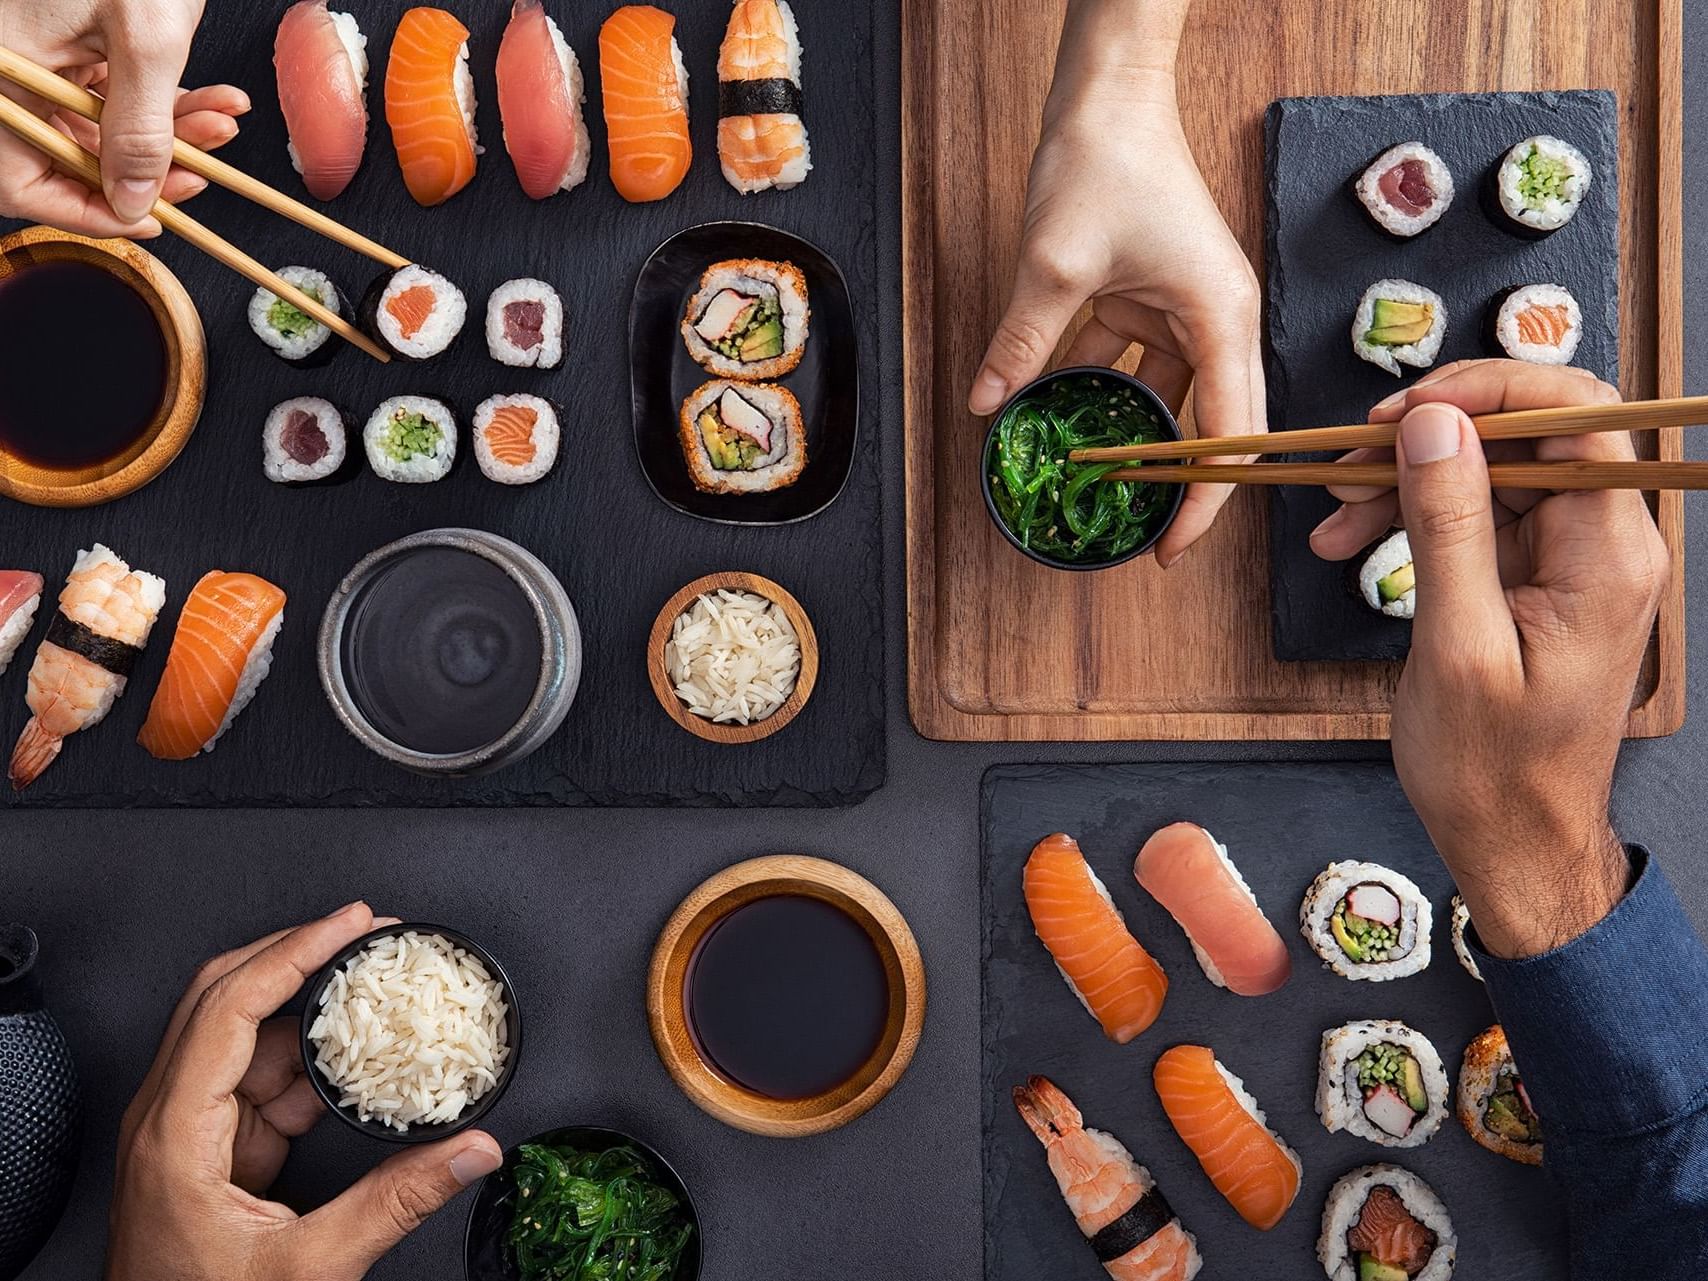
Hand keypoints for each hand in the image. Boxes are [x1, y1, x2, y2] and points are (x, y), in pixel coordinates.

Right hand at [0, 0, 247, 236]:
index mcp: (1, 70)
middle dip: (150, 166)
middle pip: (72, 155)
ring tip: (225, 122)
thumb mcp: (143, 38)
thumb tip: (132, 202)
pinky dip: (170, 102)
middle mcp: (12, 69)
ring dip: (173, 134)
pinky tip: (216, 100)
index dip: (84, 210)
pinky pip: (117, 91)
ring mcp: (41, 55)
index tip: (149, 220)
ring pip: (105, 126)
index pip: (19, 178)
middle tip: (205, 171)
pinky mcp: (72, 40)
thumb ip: (138, 127)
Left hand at [107, 903, 504, 1280]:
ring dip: (314, 1021)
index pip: (230, 1006)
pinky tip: (356, 1071)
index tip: (350, 924)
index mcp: (174, 1134)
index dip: (294, 952)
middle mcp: (169, 1119)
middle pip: (228, 999)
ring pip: (250, 1041)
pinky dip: (311, 1071)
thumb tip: (468, 1151)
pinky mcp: (209, 1151)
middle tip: (365, 934)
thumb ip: (395, 1203)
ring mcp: (187, 1132)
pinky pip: (261, 1084)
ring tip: (376, 1003)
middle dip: (300, 959)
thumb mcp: (308, 1268)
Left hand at [968, 71, 1264, 565]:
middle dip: (1179, 484)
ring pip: (1169, 398)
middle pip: (1213, 425)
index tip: (1172, 548)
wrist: (1107, 96)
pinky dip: (1102, 392)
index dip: (1205, 501)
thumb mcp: (1054, 267)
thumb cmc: (1107, 163)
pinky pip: (1135, 364)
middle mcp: (1218, 320)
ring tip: (1099, 491)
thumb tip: (989, 405)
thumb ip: (1023, 344)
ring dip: (1134, 439)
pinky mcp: (1155, 299)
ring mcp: (1188, 311)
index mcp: (1221, 319)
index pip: (1231, 436)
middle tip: (1142, 537)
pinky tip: (1064, 420)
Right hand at [1311, 360, 1668, 956]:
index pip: (1574, 416)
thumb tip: (1433, 425)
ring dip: (1407, 482)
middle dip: (1429, 437)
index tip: (1407, 408)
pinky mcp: (1538, 578)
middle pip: (1526, 437)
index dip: (1489, 391)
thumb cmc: (1493, 770)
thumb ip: (1447, 526)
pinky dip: (1415, 520)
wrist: (1514, 840)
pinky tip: (1357, 542)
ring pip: (1491, 473)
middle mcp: (1605, 545)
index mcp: (1608, 556)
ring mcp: (1573, 560)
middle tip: (1349, 463)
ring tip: (1335, 518)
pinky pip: (1478, 517)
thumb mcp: (1456, 646)